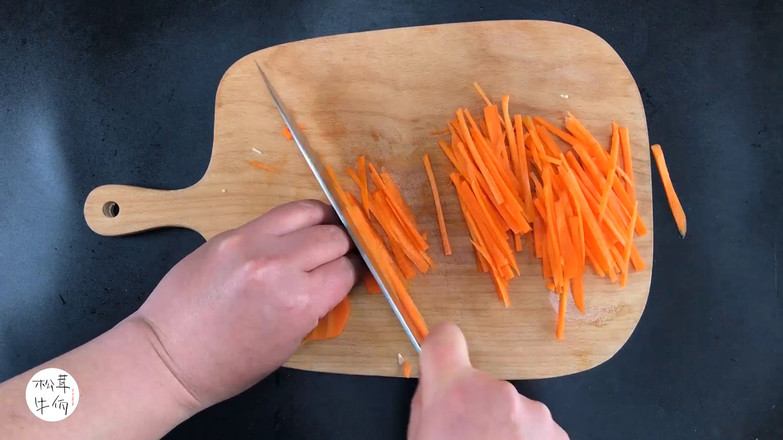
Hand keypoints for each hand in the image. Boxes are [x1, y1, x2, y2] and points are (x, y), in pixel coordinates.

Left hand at [132, 200, 361, 409]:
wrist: (169, 356)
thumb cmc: (232, 364)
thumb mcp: (289, 342)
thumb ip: (315, 303)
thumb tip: (334, 275)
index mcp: (299, 301)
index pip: (346, 269)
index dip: (353, 272)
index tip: (352, 272)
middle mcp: (279, 264)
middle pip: (334, 236)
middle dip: (343, 246)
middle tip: (340, 253)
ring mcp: (251, 243)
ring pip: (307, 211)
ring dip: (322, 222)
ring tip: (322, 231)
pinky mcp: (230, 233)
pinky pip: (274, 217)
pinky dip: (291, 224)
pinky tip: (291, 234)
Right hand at [408, 323, 568, 439]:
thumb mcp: (421, 435)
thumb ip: (431, 404)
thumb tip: (440, 390)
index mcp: (455, 392)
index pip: (444, 339)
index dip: (442, 347)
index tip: (444, 355)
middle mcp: (497, 394)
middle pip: (484, 385)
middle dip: (479, 408)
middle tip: (469, 437)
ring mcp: (532, 413)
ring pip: (513, 409)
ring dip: (506, 428)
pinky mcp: (556, 433)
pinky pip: (536, 429)